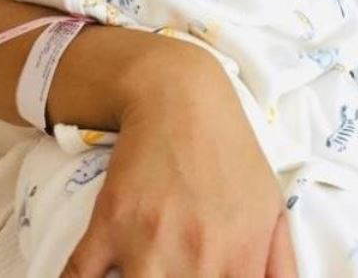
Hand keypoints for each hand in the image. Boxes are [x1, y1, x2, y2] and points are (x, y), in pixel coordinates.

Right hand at [61, 44, 298, 276]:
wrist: (179, 96)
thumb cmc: (229, 152)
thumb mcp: (270, 207)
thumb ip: (280, 267)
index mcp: (240, 262)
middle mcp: (197, 262)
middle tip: (168, 273)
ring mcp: (148, 245)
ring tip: (138, 271)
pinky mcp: (107, 225)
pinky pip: (77, 277)